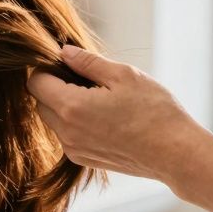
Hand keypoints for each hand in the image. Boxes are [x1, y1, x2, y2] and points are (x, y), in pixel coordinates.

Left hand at [27, 45, 212, 187]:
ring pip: (53, 121)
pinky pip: (67, 136)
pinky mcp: (84, 160)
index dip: (47, 69)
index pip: (36, 83)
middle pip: (41, 102)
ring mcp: (74, 149)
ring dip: (65, 106)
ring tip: (98, 99)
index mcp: (71, 107)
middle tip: (85, 79)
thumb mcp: (124, 75)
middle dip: (54, 87)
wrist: (177, 154)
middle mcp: (66, 132)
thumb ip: (88, 62)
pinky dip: (75, 123)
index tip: (68, 64)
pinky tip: (104, 117)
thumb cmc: (155, 112)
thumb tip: (64, 52)